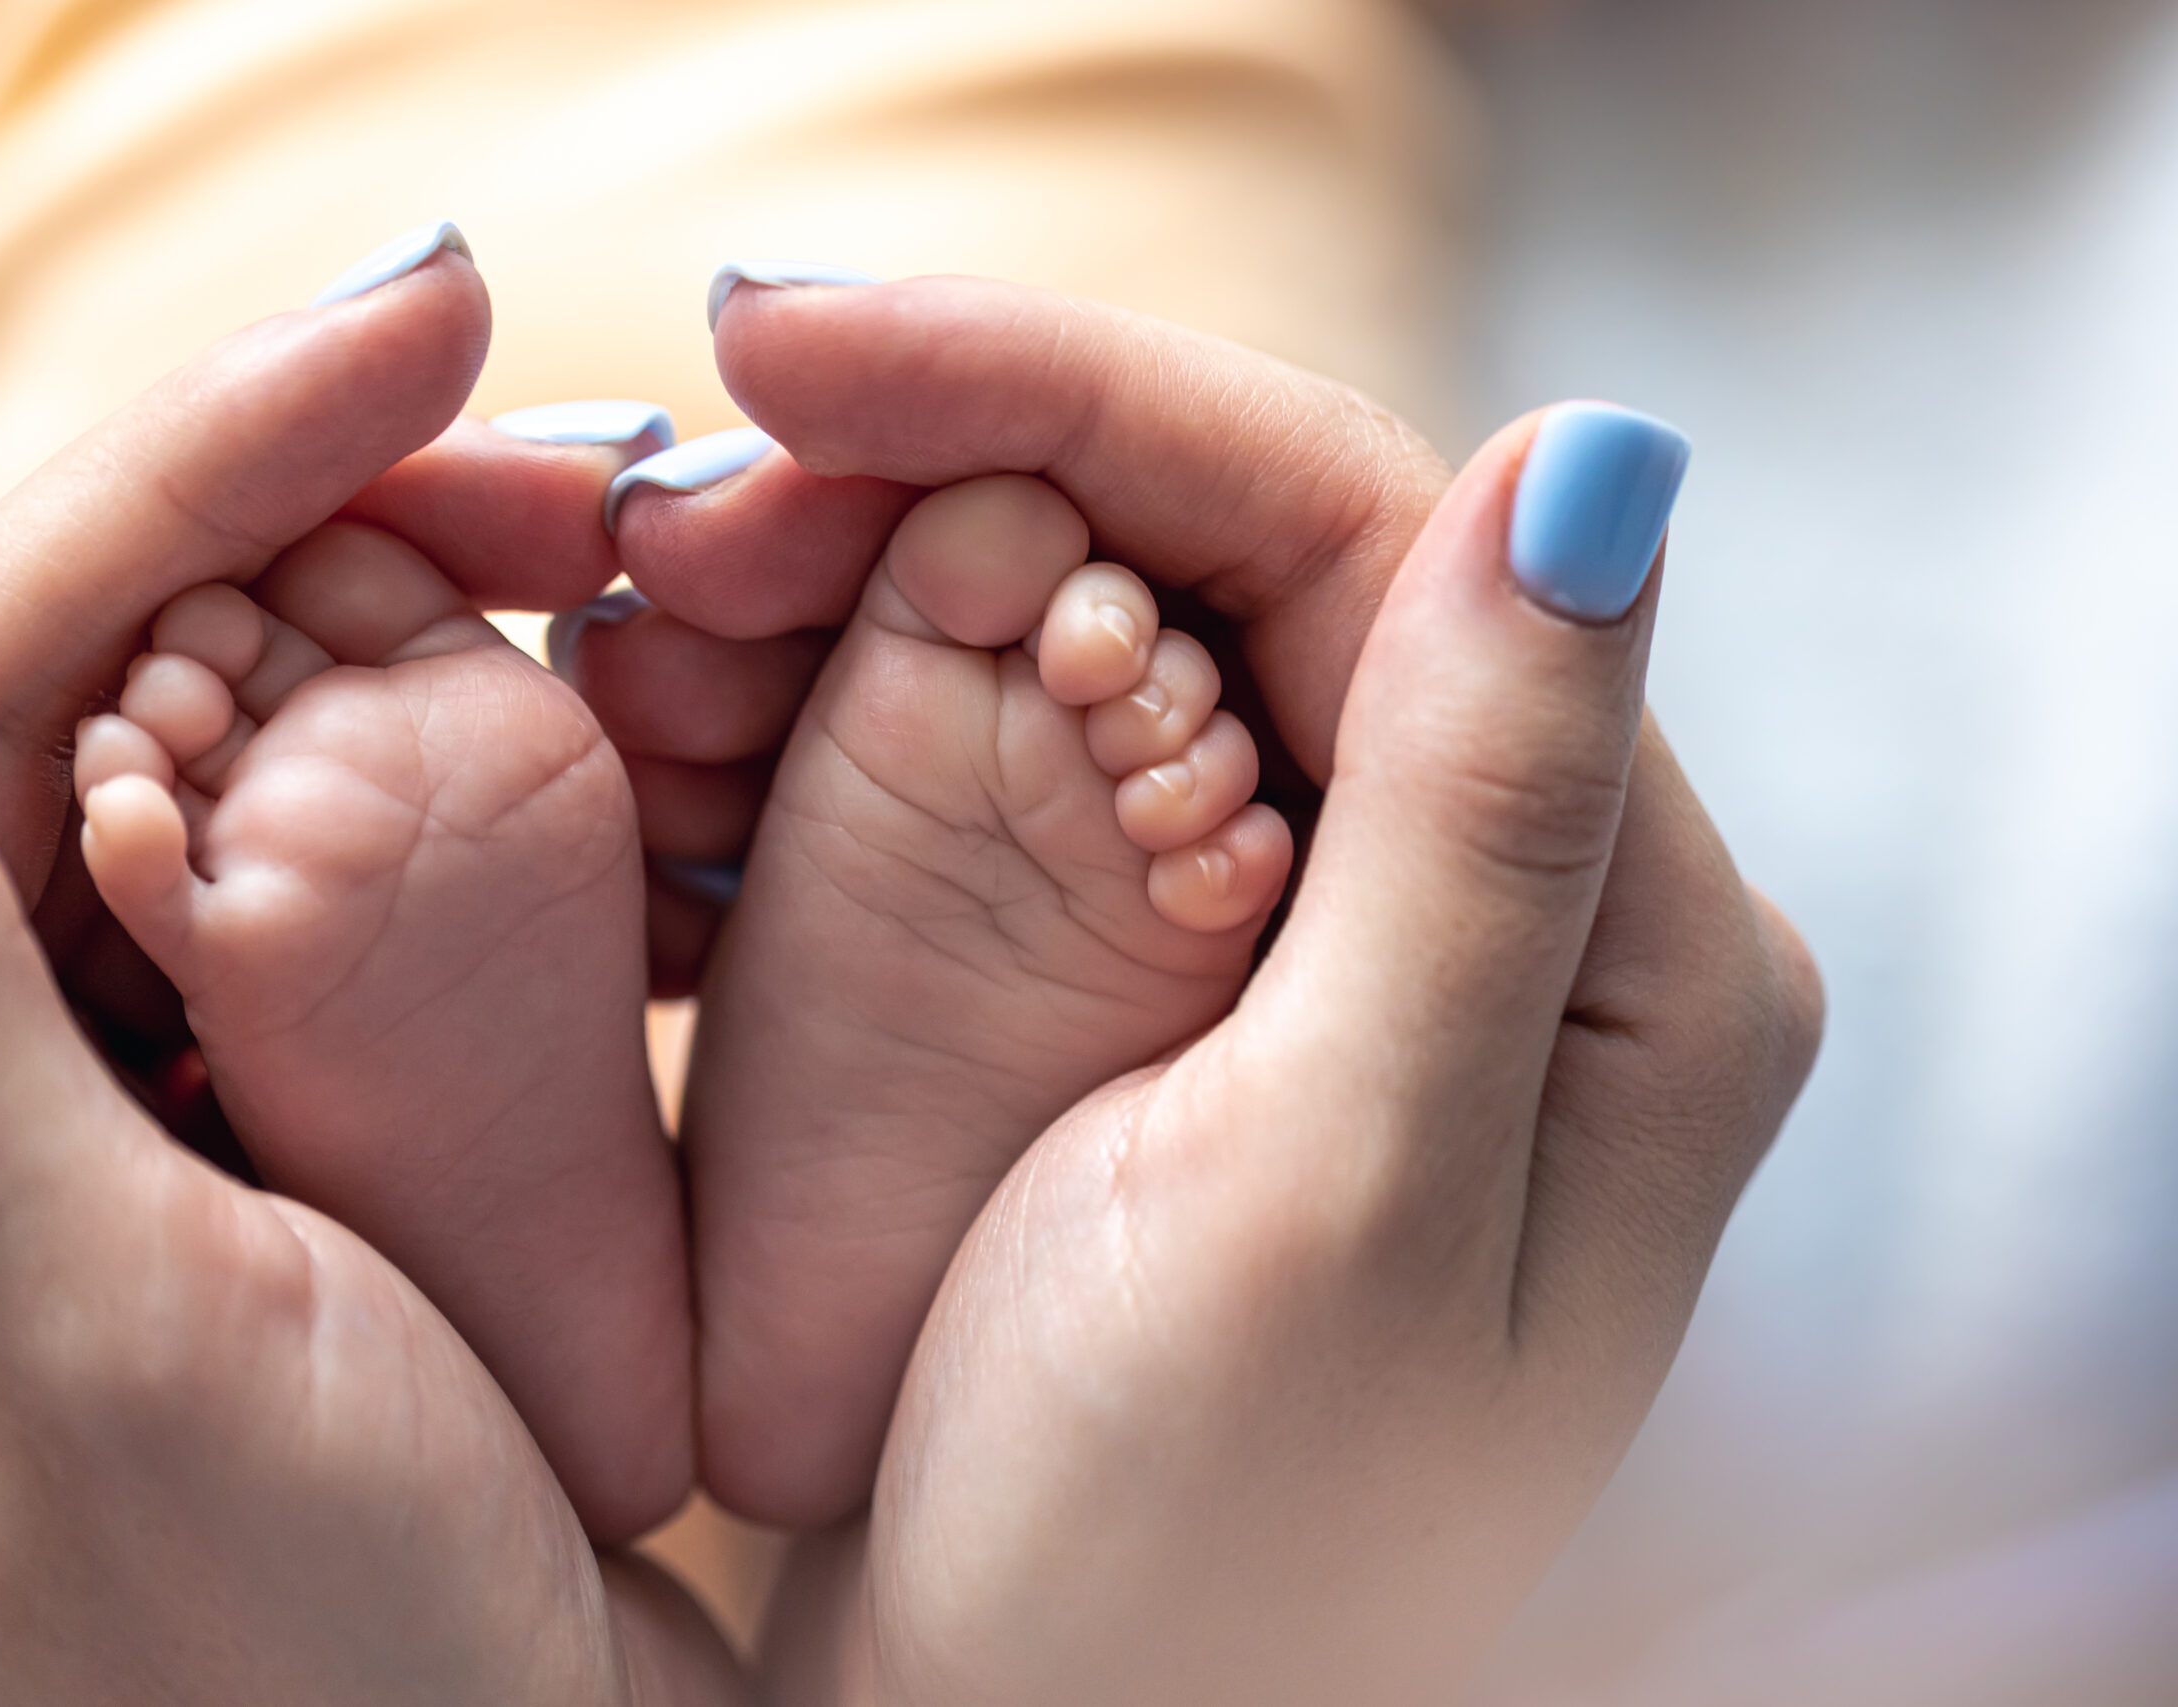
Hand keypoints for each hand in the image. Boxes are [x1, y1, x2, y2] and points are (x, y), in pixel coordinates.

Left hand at [0, 253, 738, 1704]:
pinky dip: (469, 782)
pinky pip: (337, 882)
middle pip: (100, 690)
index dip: (194, 471)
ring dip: (419, 638)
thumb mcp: (100, 1335)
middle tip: (590, 461)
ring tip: (617, 559)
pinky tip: (602, 727)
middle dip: (337, 531)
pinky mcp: (258, 1124)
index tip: (421, 323)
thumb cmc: (299, 1670)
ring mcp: (105, 1096)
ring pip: (234, 762)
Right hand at [550, 277, 1824, 1700]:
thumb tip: (1588, 464)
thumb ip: (1484, 833)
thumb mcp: (1349, 1199)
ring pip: (1089, 640)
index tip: (795, 345)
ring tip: (641, 615)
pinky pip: (1011, 777)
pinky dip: (837, 729)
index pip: (1358, 528)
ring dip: (852, 599)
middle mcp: (1488, 904)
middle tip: (671, 506)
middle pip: (1212, 559)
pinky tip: (684, 730)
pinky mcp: (1165, 992)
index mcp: (1616, 937)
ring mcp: (1314, 941)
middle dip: (927, 486)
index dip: (1076, 388)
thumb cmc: (1198, 1569)